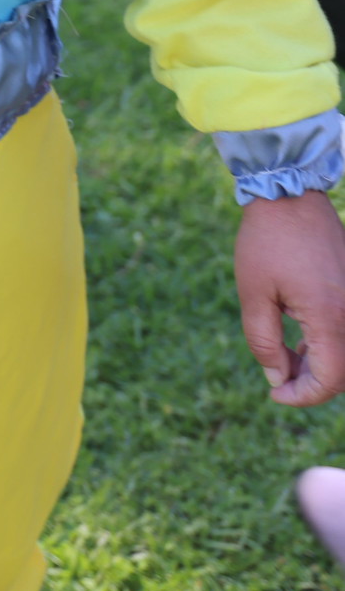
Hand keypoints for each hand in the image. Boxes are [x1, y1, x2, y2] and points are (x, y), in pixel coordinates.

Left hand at [235, 189, 344, 405]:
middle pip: (342, 371)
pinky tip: (299, 342)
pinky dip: (327, 345)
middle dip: (310, 383)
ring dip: (318, 365)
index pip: (329, 379)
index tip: (275, 394)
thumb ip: (264, 342)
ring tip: (284, 358)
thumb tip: (277, 378)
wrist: (288, 194)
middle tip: (277, 376)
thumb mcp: (254, 294)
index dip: (303, 396)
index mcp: (330, 315)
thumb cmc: (267, 240)